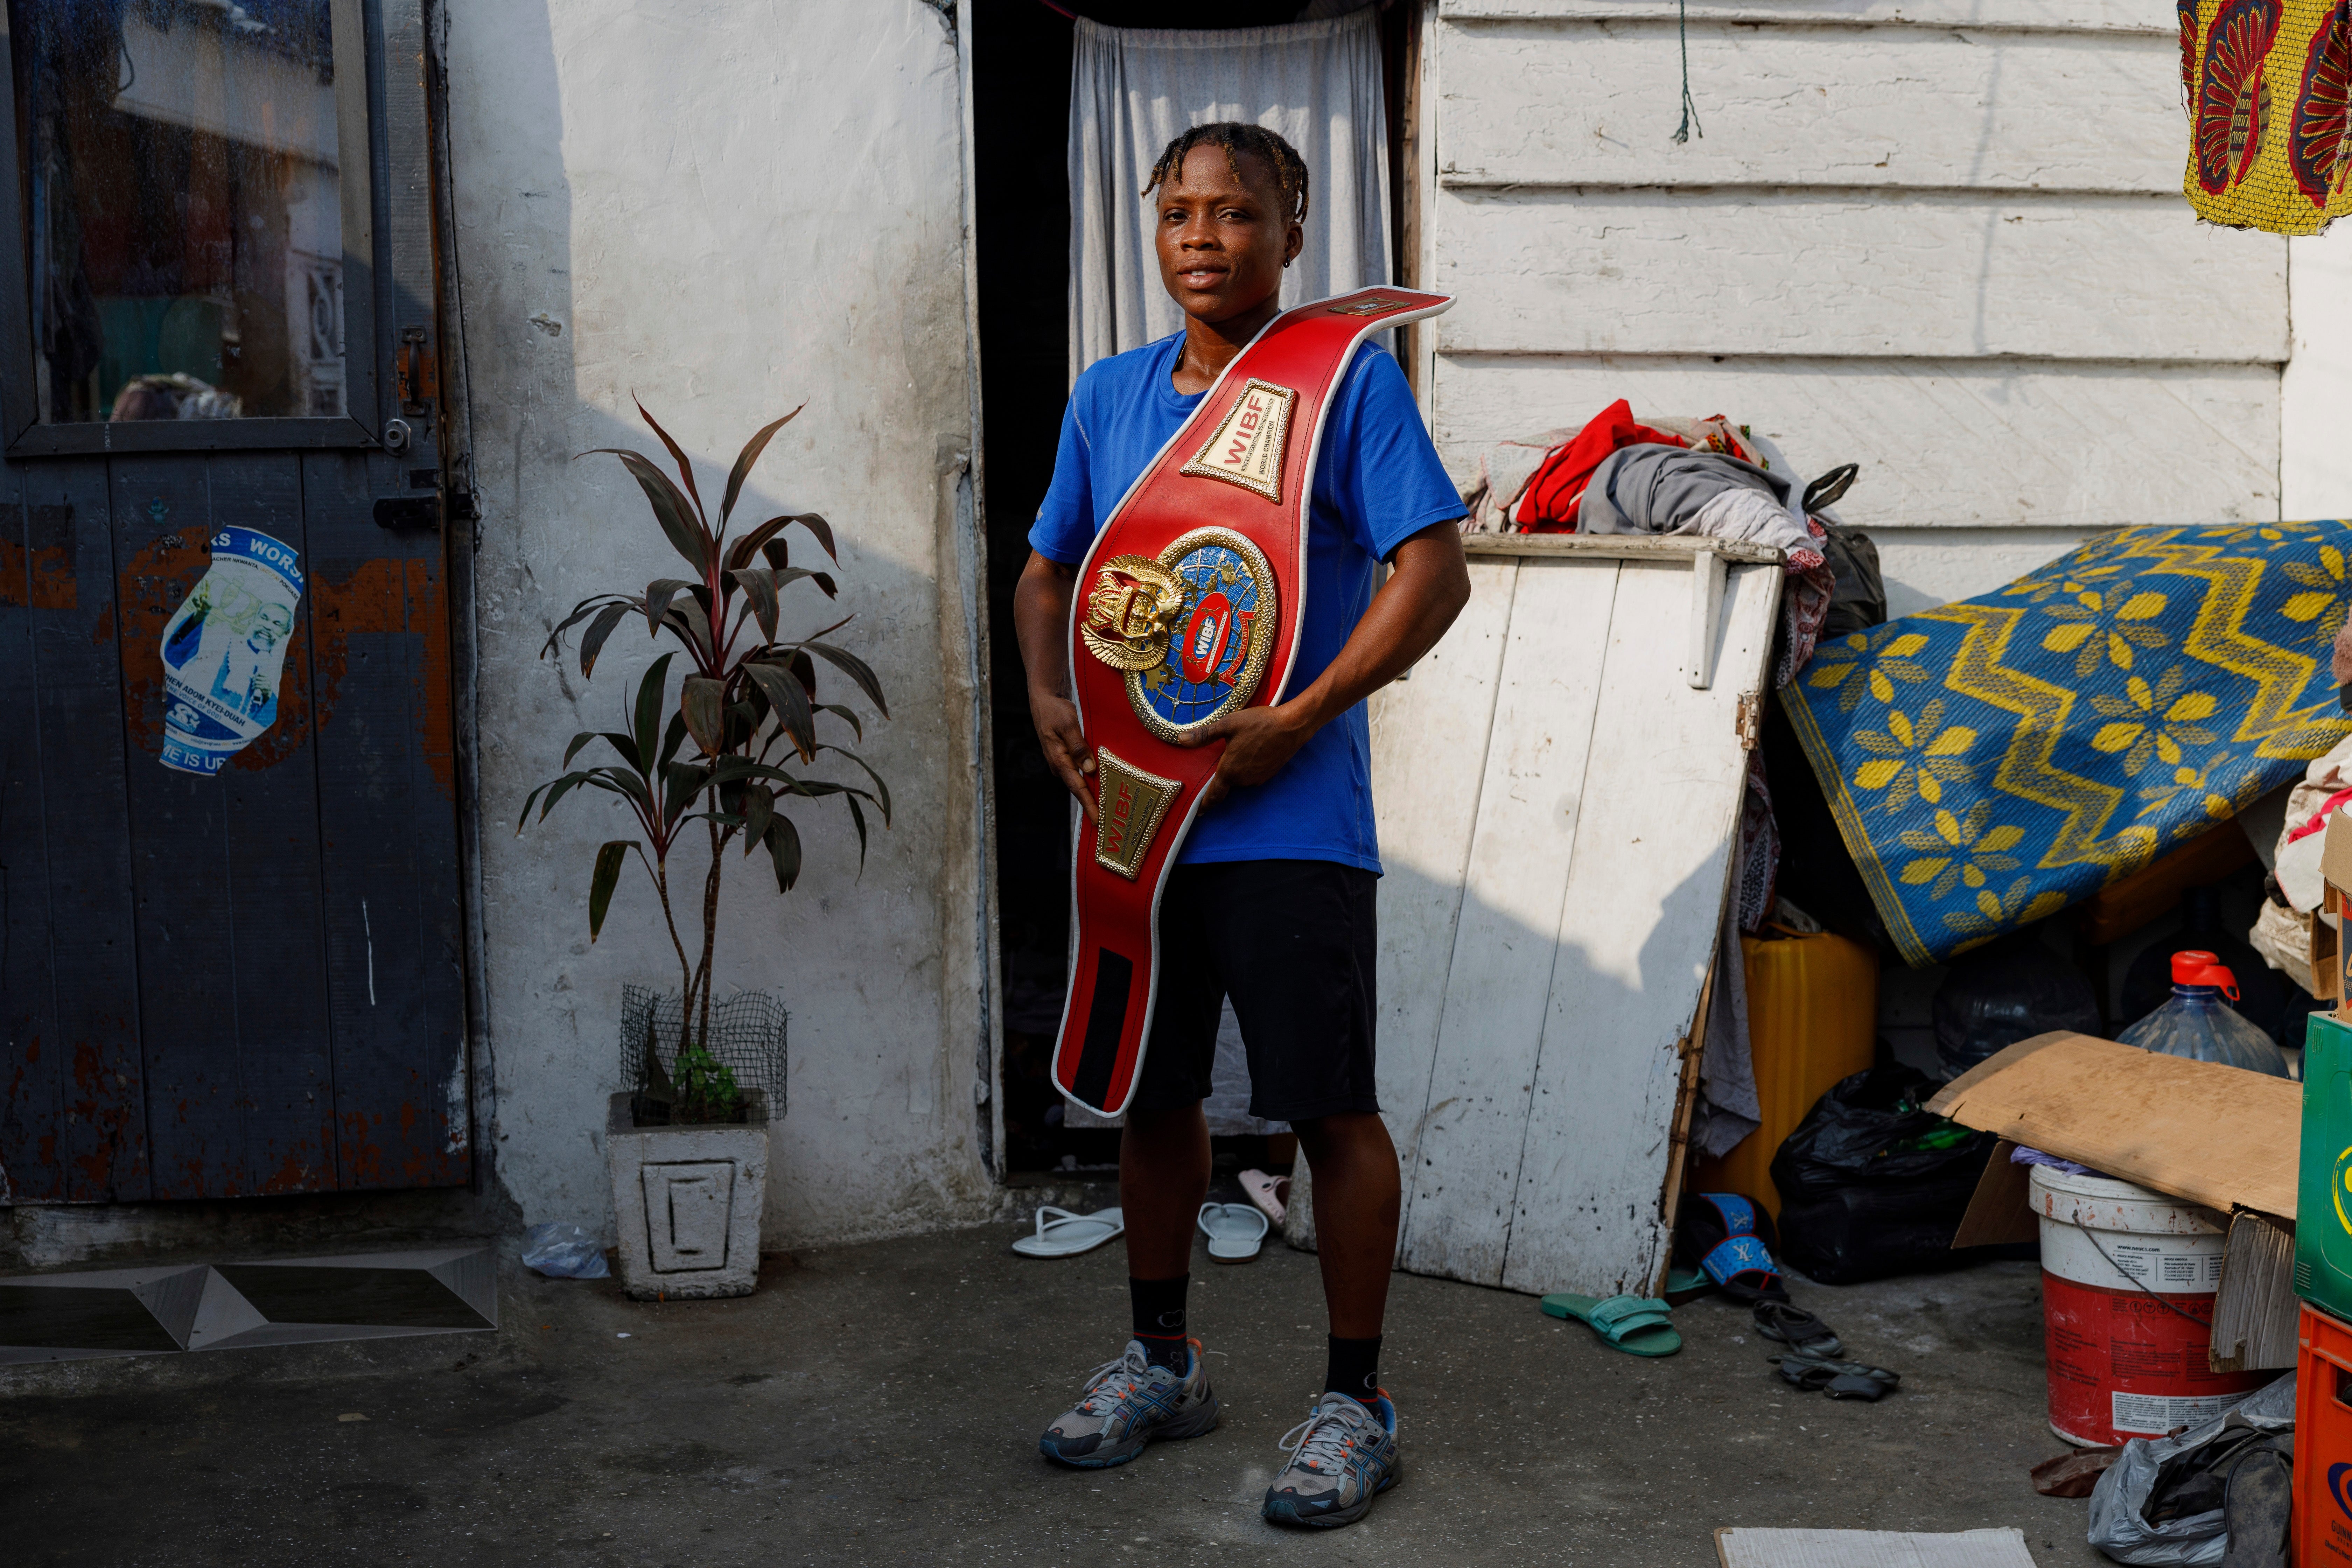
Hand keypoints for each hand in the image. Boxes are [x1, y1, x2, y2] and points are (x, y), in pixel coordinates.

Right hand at [1031, 688, 1095, 819]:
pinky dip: (1089, 777)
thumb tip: (1089, 770)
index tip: (1097, 820)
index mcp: (1059, 759)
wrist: (1043, 698)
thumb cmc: (1055, 710)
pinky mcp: (1065, 755)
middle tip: (1107, 818)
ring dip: (1091, 790)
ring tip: (1107, 804)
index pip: (1076, 787)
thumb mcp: (1068, 725)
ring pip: (1079, 779)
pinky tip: (1100, 780)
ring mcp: (1061, 761)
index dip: (1088, 804)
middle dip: (1091, 803)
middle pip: (1078, 788)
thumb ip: (1079, 747)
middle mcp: (1059, 764)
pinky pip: (1078, 770)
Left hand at [1179, 700, 1315, 805]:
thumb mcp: (1228, 724)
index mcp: (1230, 770)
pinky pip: (1252, 774)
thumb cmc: (1260, 723)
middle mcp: (1243, 779)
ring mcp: (1258, 778)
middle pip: (1227, 783)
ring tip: (1238, 750)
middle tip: (1220, 758)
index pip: (1214, 794)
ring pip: (1240, 778)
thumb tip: (1181, 739)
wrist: (1292, 726)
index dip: (1206, 804)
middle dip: (1222, 775)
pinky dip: (1248, 767)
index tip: (1200, 811)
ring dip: (1237, 770)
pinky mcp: (1269, 773)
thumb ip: (1204, 735)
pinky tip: (1251, 750)